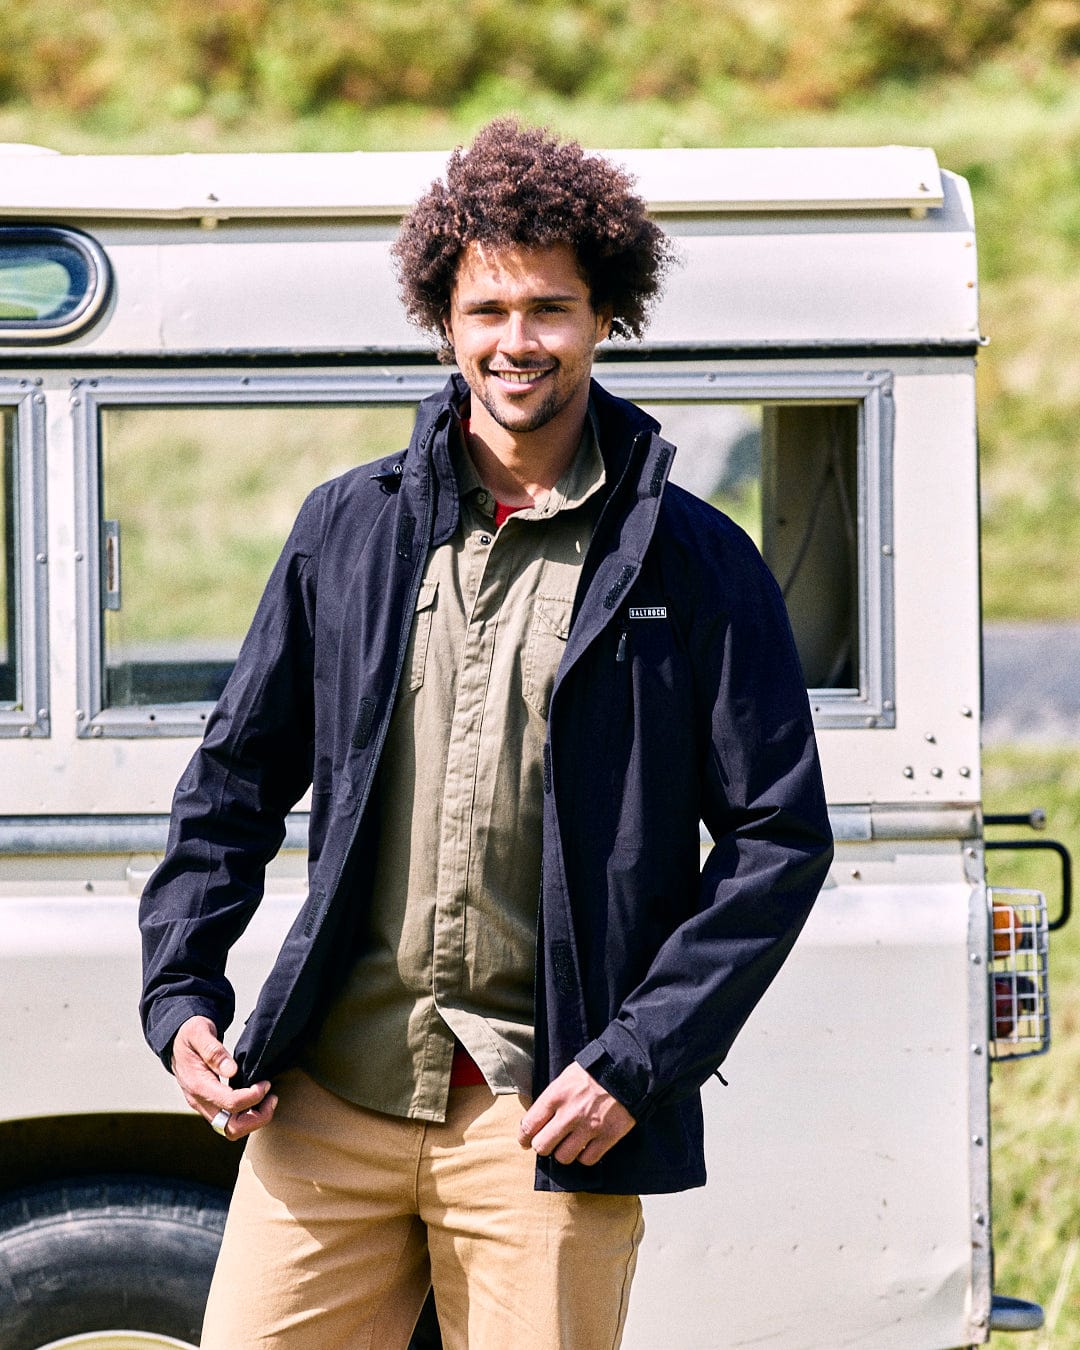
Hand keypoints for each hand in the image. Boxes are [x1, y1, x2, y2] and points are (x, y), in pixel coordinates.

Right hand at [170, 1015, 276, 1140]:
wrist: (176, 1041)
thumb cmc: (190, 1034)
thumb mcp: (200, 1033)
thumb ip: (214, 1051)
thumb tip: (232, 1070)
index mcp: (198, 1085)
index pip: (230, 1103)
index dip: (253, 1096)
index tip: (265, 1083)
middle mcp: (199, 1101)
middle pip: (231, 1127)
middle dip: (256, 1118)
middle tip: (272, 1098)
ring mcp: (203, 1106)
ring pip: (231, 1129)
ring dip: (253, 1120)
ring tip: (268, 1101)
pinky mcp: (209, 1105)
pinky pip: (229, 1121)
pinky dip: (247, 1116)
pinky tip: (258, 1100)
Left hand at [518, 1061, 634, 1165]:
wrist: (627, 1070)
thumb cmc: (594, 1071)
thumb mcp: (566, 1077)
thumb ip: (551, 1099)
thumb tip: (538, 1120)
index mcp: (556, 1095)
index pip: (529, 1125)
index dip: (524, 1137)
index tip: (525, 1141)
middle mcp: (570, 1114)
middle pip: (542, 1146)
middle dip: (542, 1146)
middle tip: (548, 1143)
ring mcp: (589, 1127)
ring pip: (563, 1157)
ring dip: (563, 1153)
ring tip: (568, 1145)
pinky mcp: (607, 1137)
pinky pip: (587, 1160)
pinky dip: (585, 1157)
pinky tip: (586, 1147)